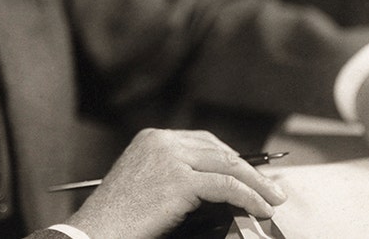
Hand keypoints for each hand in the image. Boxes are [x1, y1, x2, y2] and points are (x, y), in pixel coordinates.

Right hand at [66, 128, 286, 238]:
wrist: (96, 233)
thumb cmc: (119, 219)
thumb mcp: (147, 185)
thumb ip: (178, 176)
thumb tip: (221, 185)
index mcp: (152, 138)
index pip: (204, 141)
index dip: (232, 158)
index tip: (251, 175)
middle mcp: (162, 141)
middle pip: (219, 150)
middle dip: (249, 170)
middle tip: (271, 188)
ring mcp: (170, 158)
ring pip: (228, 165)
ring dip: (256, 184)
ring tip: (273, 200)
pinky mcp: (178, 181)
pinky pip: (226, 186)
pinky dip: (249, 197)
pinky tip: (261, 208)